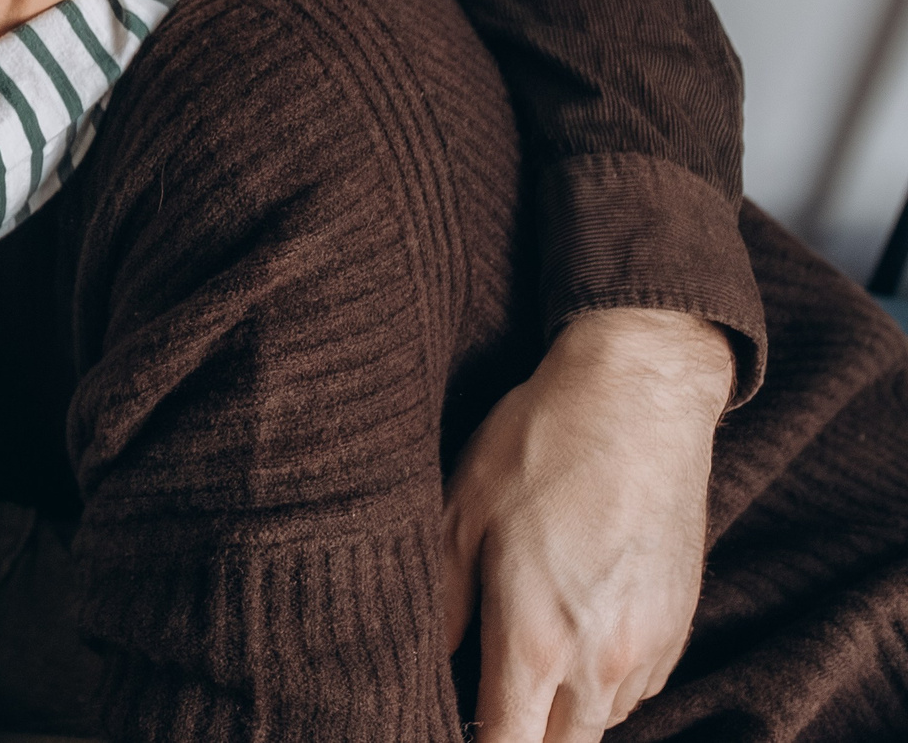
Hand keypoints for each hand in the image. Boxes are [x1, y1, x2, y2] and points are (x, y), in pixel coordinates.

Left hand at [442, 308, 734, 740]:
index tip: (448, 727)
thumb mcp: (458, 513)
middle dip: (520, 737)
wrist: (640, 397)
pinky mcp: (680, 627)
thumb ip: (440, 602)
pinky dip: (603, 685)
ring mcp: (649, 648)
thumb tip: (427, 658)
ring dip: (562, 714)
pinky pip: (637, 689)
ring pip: (602, 722)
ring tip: (522, 675)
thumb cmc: (538, 446)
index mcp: (536, 642)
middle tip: (482, 701)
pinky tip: (573, 643)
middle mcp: (601, 662)